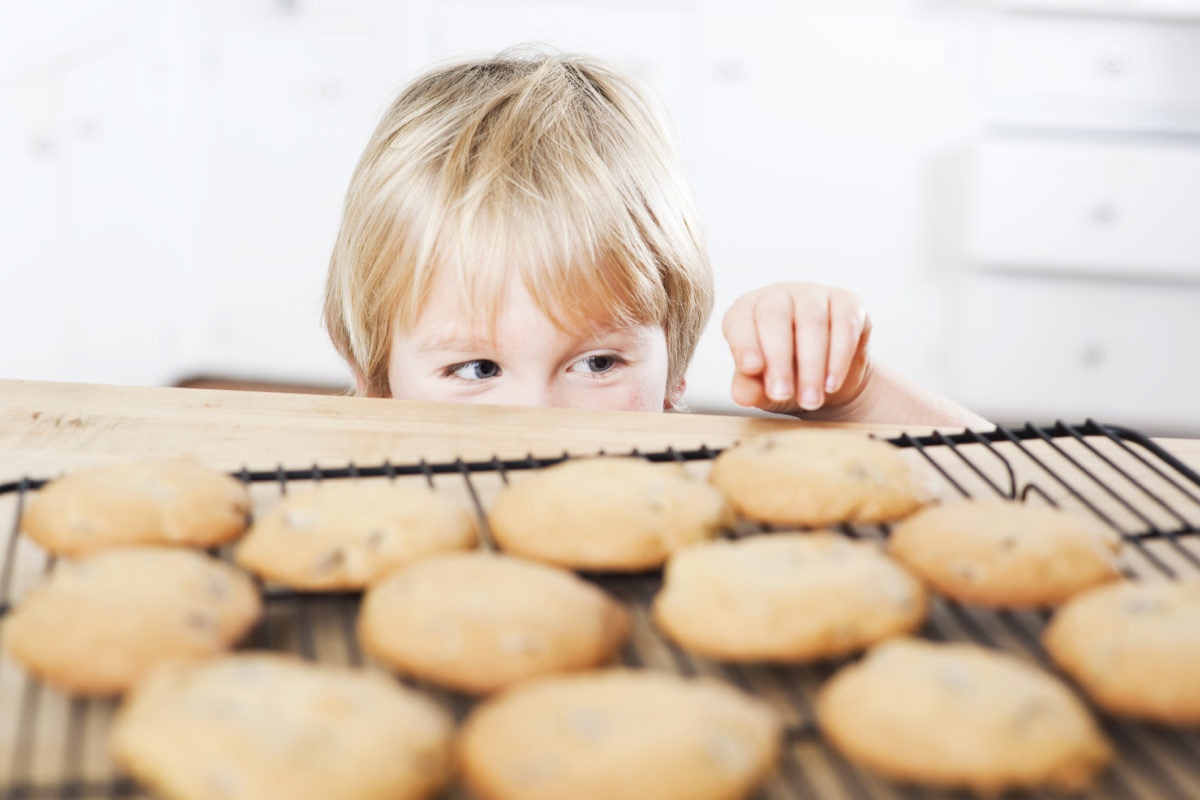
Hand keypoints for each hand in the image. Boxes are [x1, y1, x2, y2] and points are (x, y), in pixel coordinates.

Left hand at [722, 282, 871, 416]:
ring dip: (812, 365)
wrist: (829, 381)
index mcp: (747, 310)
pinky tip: (831, 383)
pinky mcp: (848, 303)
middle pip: (775, 317)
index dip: (744, 343)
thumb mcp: (763, 387)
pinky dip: (839, 358)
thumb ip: (750, 388)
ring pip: (812, 322)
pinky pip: (845, 325)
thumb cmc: (786, 376)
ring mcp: (814, 295)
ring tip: (810, 400)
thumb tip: (743, 395)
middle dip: (779, 359)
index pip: (740, 320)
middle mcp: (779, 295)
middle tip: (782, 394)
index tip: (751, 368)